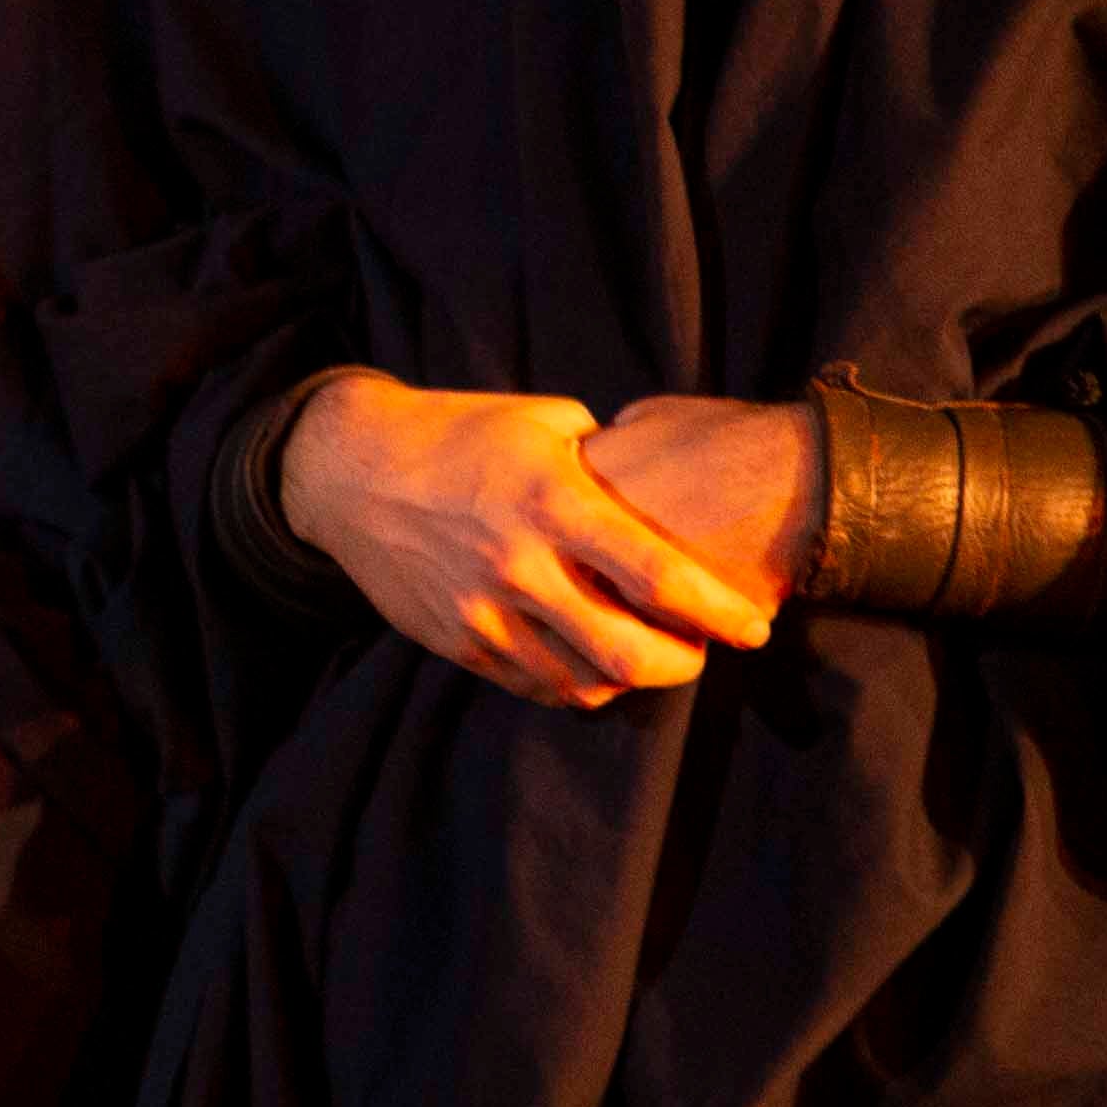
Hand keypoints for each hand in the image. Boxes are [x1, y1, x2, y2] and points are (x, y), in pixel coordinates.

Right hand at [277, 372, 778, 710]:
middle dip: (683, 664)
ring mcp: (482, 610)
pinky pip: (536, 685)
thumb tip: (663, 493)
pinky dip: (577, 683)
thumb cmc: (459, 433)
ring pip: (583, 682)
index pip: (658, 575)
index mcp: (551, 500)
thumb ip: (606, 461)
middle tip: (701, 651)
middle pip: (627, 652)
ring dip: (631, 680)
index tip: (756, 628)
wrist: (349, 471)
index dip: (720, 612)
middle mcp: (518, 563)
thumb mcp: (541, 421)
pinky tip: (590, 661)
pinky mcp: (456, 641)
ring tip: (648, 656)